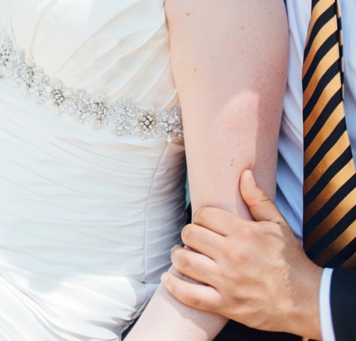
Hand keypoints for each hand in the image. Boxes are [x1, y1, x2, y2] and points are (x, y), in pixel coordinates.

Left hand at [162, 169, 322, 336]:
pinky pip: (189, 295)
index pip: (203, 215)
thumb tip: (244, 173)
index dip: (200, 218)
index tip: (204, 225)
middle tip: (193, 241)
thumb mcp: (279, 226)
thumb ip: (258, 199)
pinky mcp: (225, 303)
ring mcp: (227, 281)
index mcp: (244, 233)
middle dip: (189, 235)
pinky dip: (174, 286)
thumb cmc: (291, 261)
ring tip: (182, 256)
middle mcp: (233, 255)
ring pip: (184, 261)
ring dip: (178, 257)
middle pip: (190, 234)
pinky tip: (169, 278)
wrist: (307, 301)